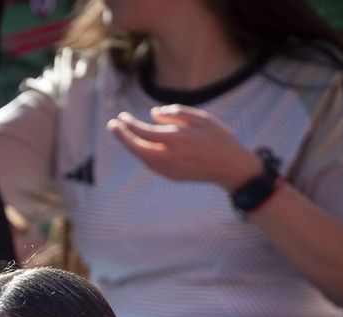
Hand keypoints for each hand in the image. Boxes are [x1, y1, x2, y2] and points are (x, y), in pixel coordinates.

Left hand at [107, 105, 264, 189]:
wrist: (230, 167)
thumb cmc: (218, 138)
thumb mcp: (201, 118)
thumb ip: (176, 113)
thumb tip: (153, 113)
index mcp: (176, 139)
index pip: (144, 132)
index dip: (129, 124)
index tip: (122, 116)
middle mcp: (169, 156)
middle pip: (137, 147)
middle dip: (122, 136)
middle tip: (112, 125)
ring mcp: (169, 169)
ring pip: (142, 158)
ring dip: (130, 146)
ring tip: (122, 134)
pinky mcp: (171, 176)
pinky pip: (151, 164)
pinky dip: (142, 154)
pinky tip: (140, 146)